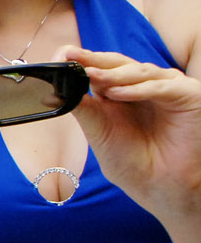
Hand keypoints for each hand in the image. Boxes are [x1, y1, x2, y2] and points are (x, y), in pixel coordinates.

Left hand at [60, 46, 200, 220]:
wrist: (158, 187)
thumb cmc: (131, 162)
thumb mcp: (98, 130)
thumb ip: (82, 107)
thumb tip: (55, 88)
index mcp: (121, 92)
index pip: (102, 68)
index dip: (83, 60)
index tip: (61, 55)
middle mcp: (145, 87)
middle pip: (119, 64)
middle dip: (95, 60)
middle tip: (72, 56)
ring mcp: (167, 89)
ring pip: (139, 71)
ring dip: (114, 74)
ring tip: (91, 76)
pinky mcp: (188, 95)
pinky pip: (161, 86)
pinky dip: (139, 88)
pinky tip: (118, 94)